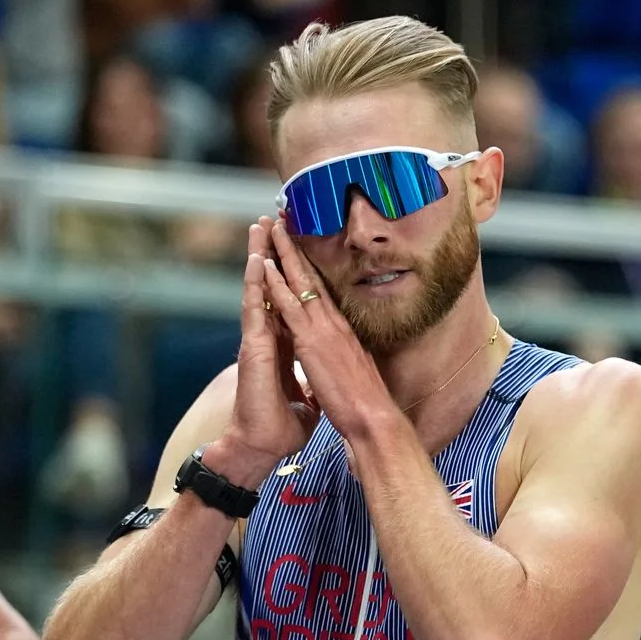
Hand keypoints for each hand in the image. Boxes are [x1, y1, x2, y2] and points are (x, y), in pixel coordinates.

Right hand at [217, 217, 321, 475]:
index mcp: (285, 345)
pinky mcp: (254, 347)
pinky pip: (257, 308)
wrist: (264, 443)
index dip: (290, 274)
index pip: (288, 301)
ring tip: (260, 227)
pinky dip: (259, 283)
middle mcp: (269, 336)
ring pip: (260, 288)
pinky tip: (260, 260)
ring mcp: (259, 339)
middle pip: (272, 285)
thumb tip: (322, 384)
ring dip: (260, 256)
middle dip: (272, 252)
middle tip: (272, 221)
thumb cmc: (283, 425)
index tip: (293, 249)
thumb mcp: (307, 398)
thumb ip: (310, 384)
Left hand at [259, 219, 399, 439]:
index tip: (300, 246)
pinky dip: (278, 283)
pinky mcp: (312, 341)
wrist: (373, 418)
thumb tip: (341, 359)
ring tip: (273, 228)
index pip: (323, 292)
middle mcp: (334, 323)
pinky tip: (267, 265)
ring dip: (284, 253)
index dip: (309, 267)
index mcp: (342, 332)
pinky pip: (290, 306)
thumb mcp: (354, 374)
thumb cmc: (365, 404)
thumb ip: (344, 360)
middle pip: (312, 277)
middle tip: (285, 221)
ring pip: (300, 282)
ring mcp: (323, 329)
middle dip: (297, 248)